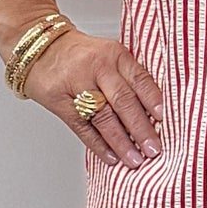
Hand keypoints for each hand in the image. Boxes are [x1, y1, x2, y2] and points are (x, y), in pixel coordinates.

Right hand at [21, 28, 164, 167]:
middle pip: (123, 101)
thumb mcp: (109, 56)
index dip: (154, 101)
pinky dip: (98, 144)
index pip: (139, 80)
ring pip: (103, 117)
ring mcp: (77, 85)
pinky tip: (111, 157)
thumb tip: (155, 114)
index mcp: (115, 55)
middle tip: (153, 149)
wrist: (41, 48)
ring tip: (135, 159)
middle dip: (140, 128)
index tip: (165, 120)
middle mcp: (97, 68)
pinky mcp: (60, 102)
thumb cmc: (82, 56)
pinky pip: (82, 127)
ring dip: (121, 142)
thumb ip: (130, 78)